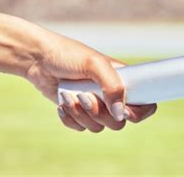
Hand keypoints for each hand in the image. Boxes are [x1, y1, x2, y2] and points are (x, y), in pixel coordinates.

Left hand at [26, 34, 156, 131]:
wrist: (38, 59)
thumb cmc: (68, 54)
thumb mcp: (94, 64)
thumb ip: (112, 87)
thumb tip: (121, 114)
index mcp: (124, 80)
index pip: (146, 103)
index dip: (139, 112)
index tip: (124, 111)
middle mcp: (112, 95)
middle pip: (119, 122)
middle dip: (100, 114)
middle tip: (85, 97)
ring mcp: (95, 105)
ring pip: (99, 127)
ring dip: (81, 115)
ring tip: (69, 97)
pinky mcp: (78, 112)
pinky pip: (81, 128)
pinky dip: (70, 119)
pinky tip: (62, 104)